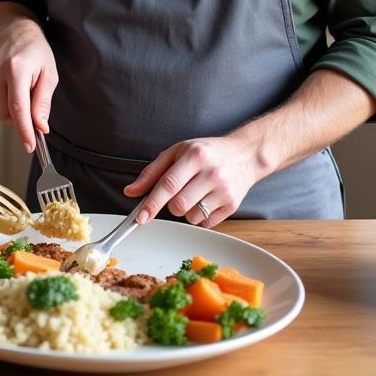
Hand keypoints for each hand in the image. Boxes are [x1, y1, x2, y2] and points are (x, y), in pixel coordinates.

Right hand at [0, 18, 57, 151]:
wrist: (15, 34)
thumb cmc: (35, 52)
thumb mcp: (49, 74)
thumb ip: (43, 102)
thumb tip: (40, 127)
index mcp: (16, 69)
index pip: (18, 108)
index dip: (24, 130)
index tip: (30, 145)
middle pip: (8, 114)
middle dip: (23, 121)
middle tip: (36, 114)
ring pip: (0, 113)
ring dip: (14, 114)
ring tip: (25, 94)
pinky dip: (6, 106)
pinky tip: (13, 91)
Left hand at [122, 134, 262, 227]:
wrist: (245, 154)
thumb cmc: (207, 152)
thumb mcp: (177, 152)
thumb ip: (152, 172)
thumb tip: (130, 192)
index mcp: (195, 156)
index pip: (169, 184)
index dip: (152, 203)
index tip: (140, 217)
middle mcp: (211, 173)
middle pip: (178, 205)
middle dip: (171, 204)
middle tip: (178, 191)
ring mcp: (224, 191)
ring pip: (191, 217)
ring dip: (186, 210)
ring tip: (195, 192)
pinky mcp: (232, 206)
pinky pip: (205, 223)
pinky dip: (199, 216)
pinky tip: (206, 199)